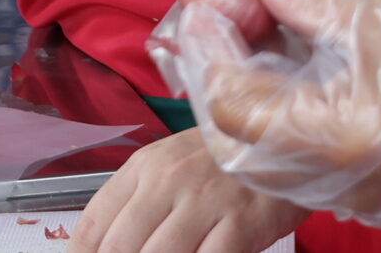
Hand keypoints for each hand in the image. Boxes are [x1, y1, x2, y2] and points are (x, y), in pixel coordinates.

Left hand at [71, 129, 305, 252]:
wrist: (286, 138)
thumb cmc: (224, 159)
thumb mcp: (172, 165)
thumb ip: (137, 200)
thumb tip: (103, 245)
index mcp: (145, 166)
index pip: (94, 222)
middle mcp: (168, 181)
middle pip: (120, 247)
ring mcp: (205, 203)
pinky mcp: (239, 225)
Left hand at [152, 0, 380, 243]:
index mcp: (326, 136)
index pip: (229, 97)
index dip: (208, 40)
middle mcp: (332, 177)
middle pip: (239, 132)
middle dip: (221, 65)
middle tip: (226, 7)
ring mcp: (357, 189)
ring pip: (271, 146)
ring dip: (253, 86)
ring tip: (259, 26)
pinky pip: (309, 154)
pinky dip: (290, 108)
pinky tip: (302, 63)